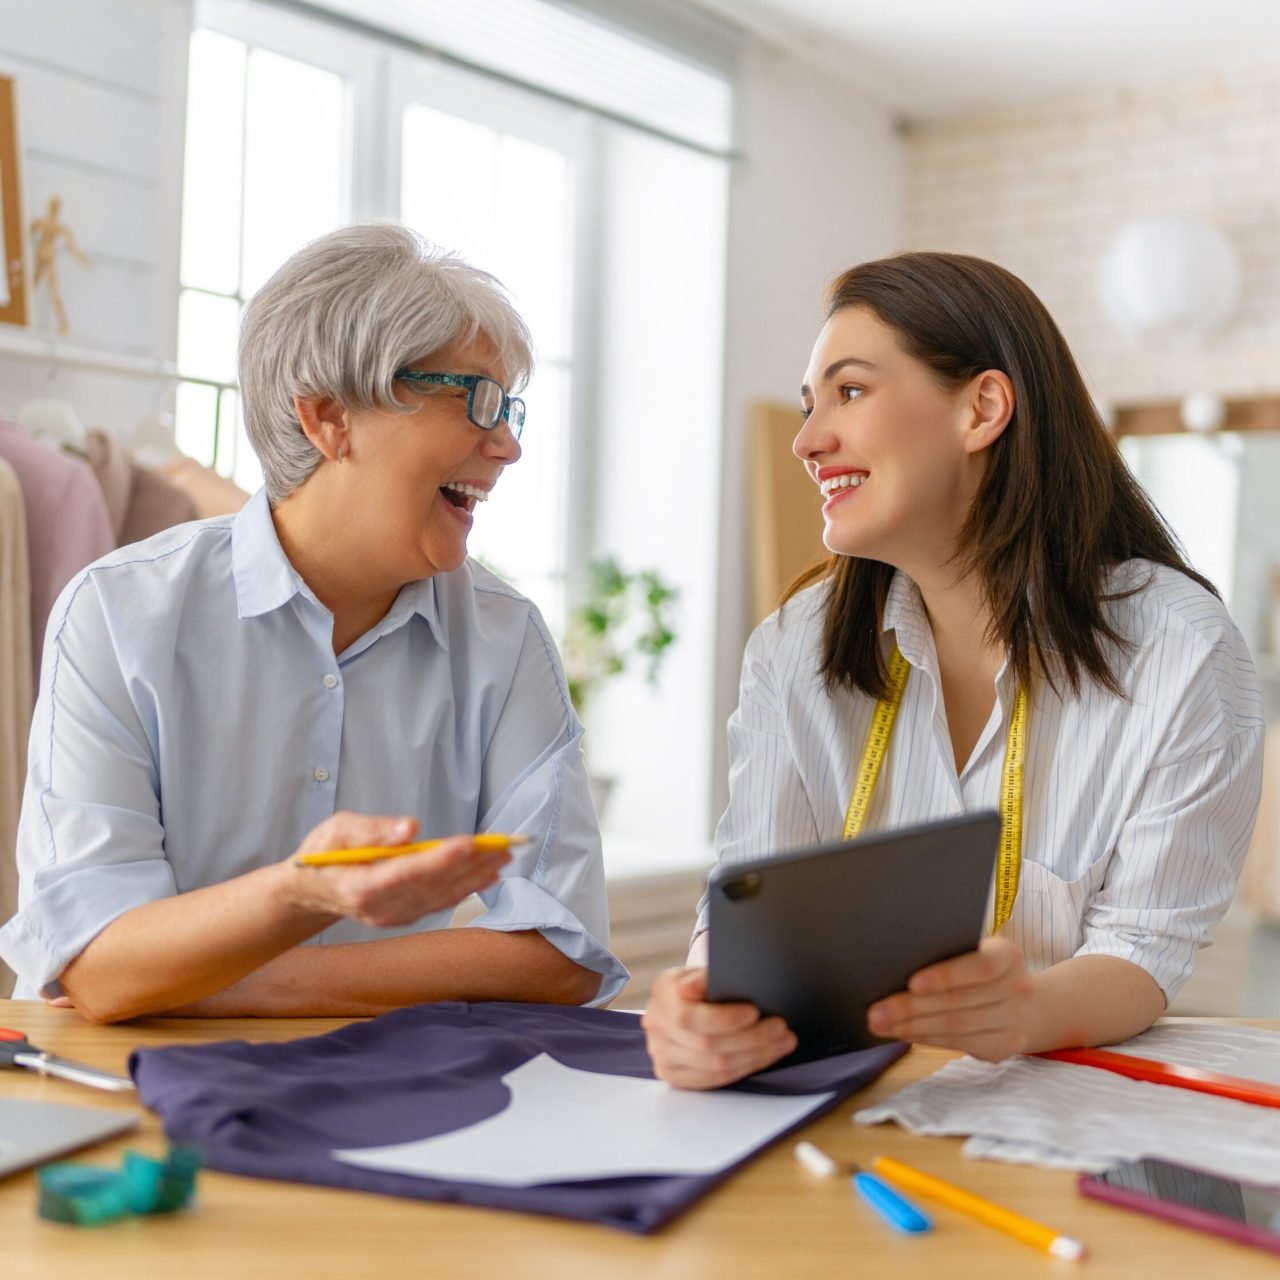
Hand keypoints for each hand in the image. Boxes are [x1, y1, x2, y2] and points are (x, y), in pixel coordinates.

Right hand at [279, 812, 509, 928]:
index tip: (468, 844)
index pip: (406, 873)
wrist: (312, 891)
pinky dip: (466, 888)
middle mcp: (381, 908)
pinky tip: (488, 874)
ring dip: (476, 876)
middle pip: (432, 884)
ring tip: (504, 856)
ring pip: (442, 895)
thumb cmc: (323, 854)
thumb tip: (411, 828)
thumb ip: (372, 830)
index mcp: (360, 886)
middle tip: (502, 845)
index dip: (439, 860)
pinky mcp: (405, 915)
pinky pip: (440, 901)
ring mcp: (395, 915)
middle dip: (470, 864)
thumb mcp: (337, 830)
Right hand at [641, 966, 795, 1088]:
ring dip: (755, 1056)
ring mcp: (661, 1054)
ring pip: (715, 1065)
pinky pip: (713, 1080)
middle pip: (707, 1044)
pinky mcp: (672, 1074)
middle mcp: (656, 1025)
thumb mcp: (703, 970)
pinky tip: (764, 1056)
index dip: (724, 1018)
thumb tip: (696, 986)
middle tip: (780, 1028)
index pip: (690, 1016)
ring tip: (782, 1042)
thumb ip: (705, 978)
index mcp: (662, 993)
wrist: (687, 1001)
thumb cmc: (702, 984)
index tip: (754, 1012)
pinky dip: (744, 1069)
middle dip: (751, 1038)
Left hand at [865, 936, 1034, 1060]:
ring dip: (912, 1027)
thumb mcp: (975, 953)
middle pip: (958, 1001)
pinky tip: (904, 1034)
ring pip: (955, 1025)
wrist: (1026, 1004)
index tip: (912, 983)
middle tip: (876, 1011)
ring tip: (881, 1025)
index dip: (946, 975)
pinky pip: (959, 1043)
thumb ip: (947, 954)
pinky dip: (927, 1038)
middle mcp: (1018, 988)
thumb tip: (894, 965)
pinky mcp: (1005, 1046)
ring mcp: (1015, 1020)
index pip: (980, 965)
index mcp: (1008, 955)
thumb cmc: (981, 970)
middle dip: (910, 1007)